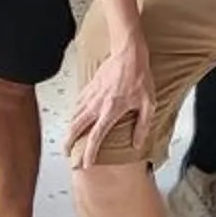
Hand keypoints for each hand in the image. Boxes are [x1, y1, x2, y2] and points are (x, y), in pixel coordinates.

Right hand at [65, 30, 155, 166]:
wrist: (129, 54)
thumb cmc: (140, 77)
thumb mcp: (148, 104)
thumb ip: (142, 125)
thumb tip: (137, 142)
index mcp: (111, 111)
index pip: (95, 137)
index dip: (89, 152)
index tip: (85, 162)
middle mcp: (97, 105)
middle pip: (76, 128)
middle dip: (69, 142)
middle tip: (67, 152)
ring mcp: (91, 95)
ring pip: (74, 115)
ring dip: (69, 129)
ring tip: (68, 138)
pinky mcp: (89, 86)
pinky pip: (77, 103)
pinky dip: (73, 113)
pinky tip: (74, 117)